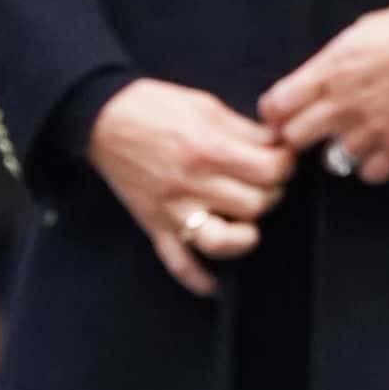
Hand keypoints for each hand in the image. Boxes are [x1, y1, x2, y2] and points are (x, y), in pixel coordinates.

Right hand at [86, 78, 295, 297]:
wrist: (103, 119)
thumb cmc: (154, 106)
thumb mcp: (205, 105)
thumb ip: (243, 128)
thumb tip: (278, 143)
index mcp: (208, 148)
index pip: (268, 170)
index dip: (285, 164)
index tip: (282, 158)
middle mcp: (192, 184)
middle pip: (254, 205)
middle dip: (271, 192)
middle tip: (267, 182)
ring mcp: (172, 210)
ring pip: (224, 241)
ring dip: (246, 233)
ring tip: (248, 219)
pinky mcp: (154, 225)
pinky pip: (178, 263)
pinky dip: (198, 279)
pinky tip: (215, 284)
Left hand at [264, 5, 388, 184]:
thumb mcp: (356, 34)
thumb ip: (327, 63)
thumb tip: (307, 84)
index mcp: (329, 71)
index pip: (275, 106)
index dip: (276, 112)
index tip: (283, 114)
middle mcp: (343, 104)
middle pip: (294, 139)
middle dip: (299, 134)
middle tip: (313, 129)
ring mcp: (371, 129)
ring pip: (331, 161)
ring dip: (339, 150)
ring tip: (354, 135)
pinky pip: (368, 174)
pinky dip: (371, 165)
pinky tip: (378, 149)